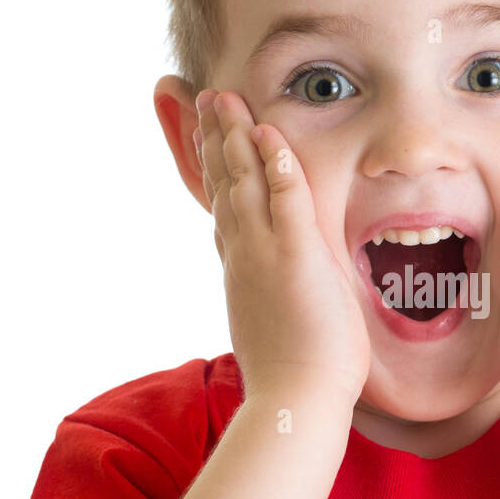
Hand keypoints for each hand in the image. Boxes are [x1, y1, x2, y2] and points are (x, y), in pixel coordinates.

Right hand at [195, 90, 370, 407]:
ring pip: (244, 182)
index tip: (204, 136)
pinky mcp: (296, 258)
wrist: (295, 401)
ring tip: (225, 97)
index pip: (222, 206)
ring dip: (234, 136)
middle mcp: (243, 255)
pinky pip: (285, 199)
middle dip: (213, 137)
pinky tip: (267, 131)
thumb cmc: (295, 376)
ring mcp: (264, 254)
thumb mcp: (273, 324)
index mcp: (241, 269)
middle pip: (222, 184)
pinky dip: (275, 163)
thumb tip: (271, 296)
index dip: (211, 168)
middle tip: (203, 97)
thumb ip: (271, 297)